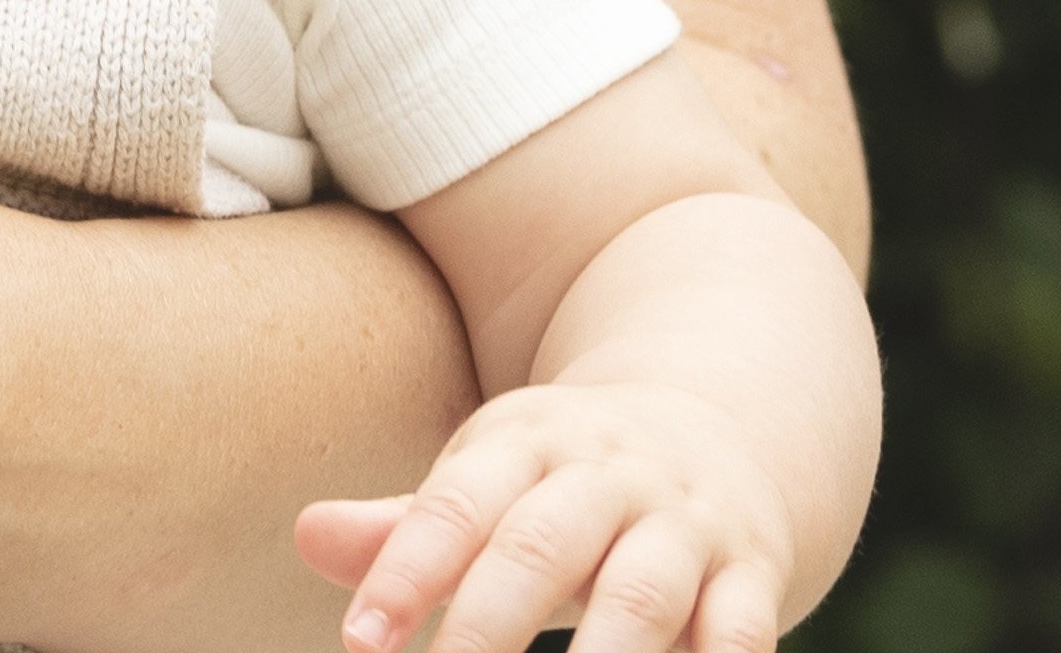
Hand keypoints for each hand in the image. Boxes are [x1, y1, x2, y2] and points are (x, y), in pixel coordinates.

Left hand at [298, 381, 799, 652]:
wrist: (721, 429)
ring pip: (642, 595)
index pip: (456, 505)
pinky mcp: (753, 574)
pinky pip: (742, 630)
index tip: (360, 642)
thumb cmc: (566, 485)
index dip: (406, 570)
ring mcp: (685, 524)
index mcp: (525, 442)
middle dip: (486, 624)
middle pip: (541, 547)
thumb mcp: (489, 480)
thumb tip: (306, 537)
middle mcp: (607, 476)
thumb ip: (408, 525)